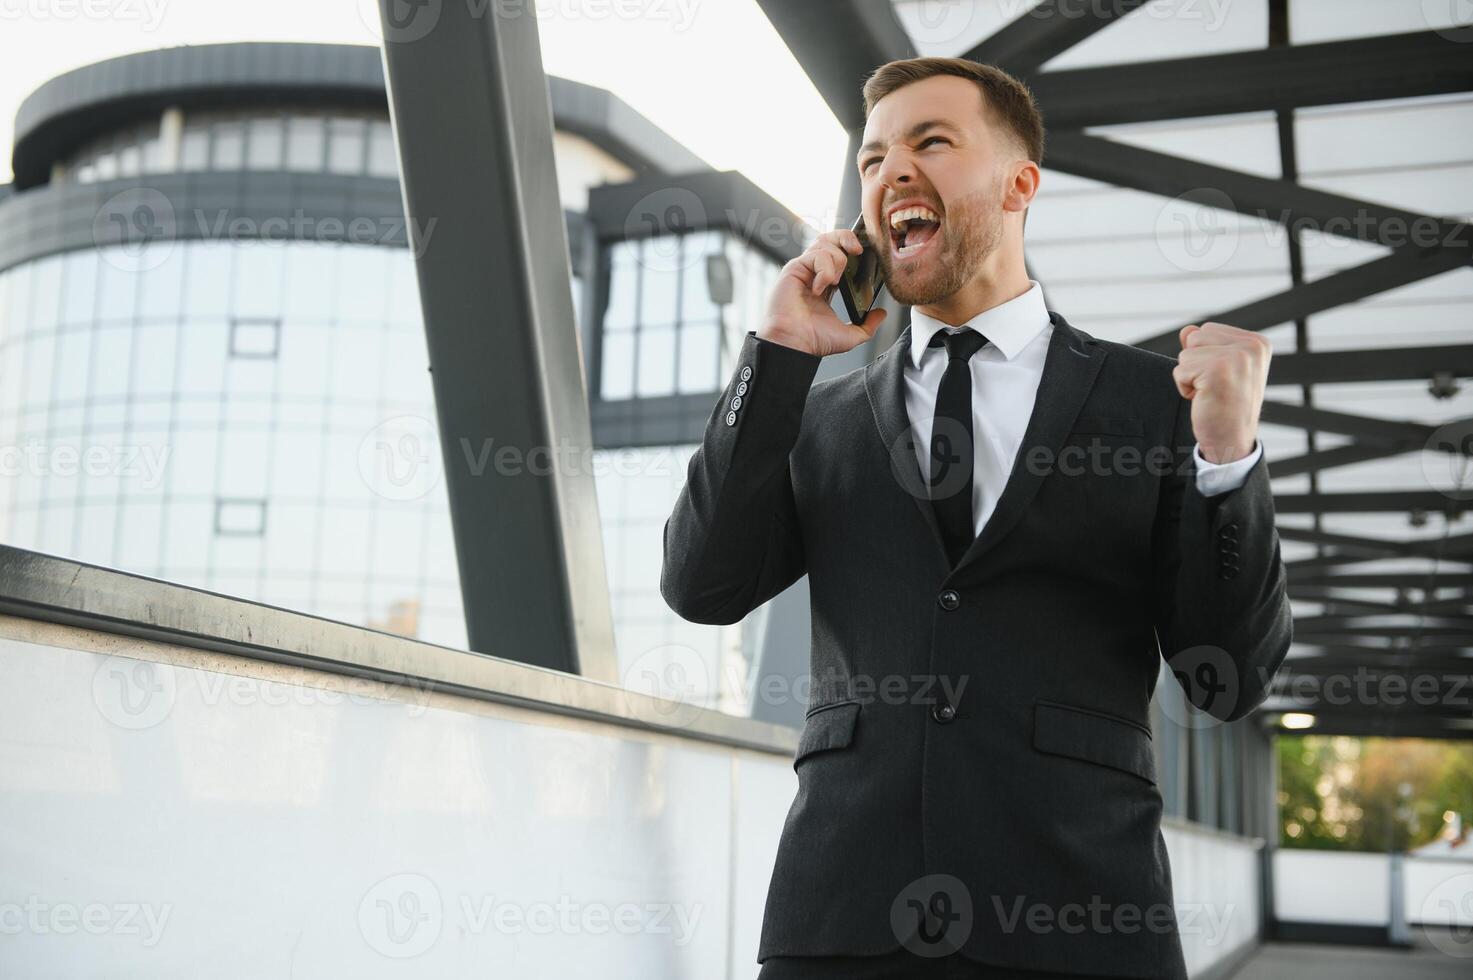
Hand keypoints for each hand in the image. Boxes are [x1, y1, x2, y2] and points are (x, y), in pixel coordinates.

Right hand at [758, 228, 886, 356]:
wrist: (796, 344)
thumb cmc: (814, 341)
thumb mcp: (850, 335)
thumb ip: (867, 325)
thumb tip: (881, 314)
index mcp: (825, 284)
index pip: (839, 254)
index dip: (851, 248)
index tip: (864, 256)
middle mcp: (812, 273)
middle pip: (829, 238)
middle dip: (846, 237)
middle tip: (858, 250)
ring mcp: (803, 269)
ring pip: (825, 243)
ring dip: (837, 259)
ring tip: (835, 282)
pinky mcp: (794, 268)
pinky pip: (816, 255)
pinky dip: (824, 270)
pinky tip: (820, 288)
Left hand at [1173, 322, 1269, 463]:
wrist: (1232, 440)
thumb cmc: (1225, 406)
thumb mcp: (1220, 369)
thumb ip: (1205, 346)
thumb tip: (1186, 330)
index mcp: (1257, 342)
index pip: (1207, 330)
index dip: (1205, 356)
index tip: (1223, 378)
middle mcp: (1251, 346)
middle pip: (1195, 337)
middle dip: (1195, 363)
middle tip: (1215, 386)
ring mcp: (1236, 357)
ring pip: (1185, 354)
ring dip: (1190, 376)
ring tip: (1210, 393)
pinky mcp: (1217, 370)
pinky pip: (1180, 370)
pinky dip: (1184, 388)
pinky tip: (1204, 399)